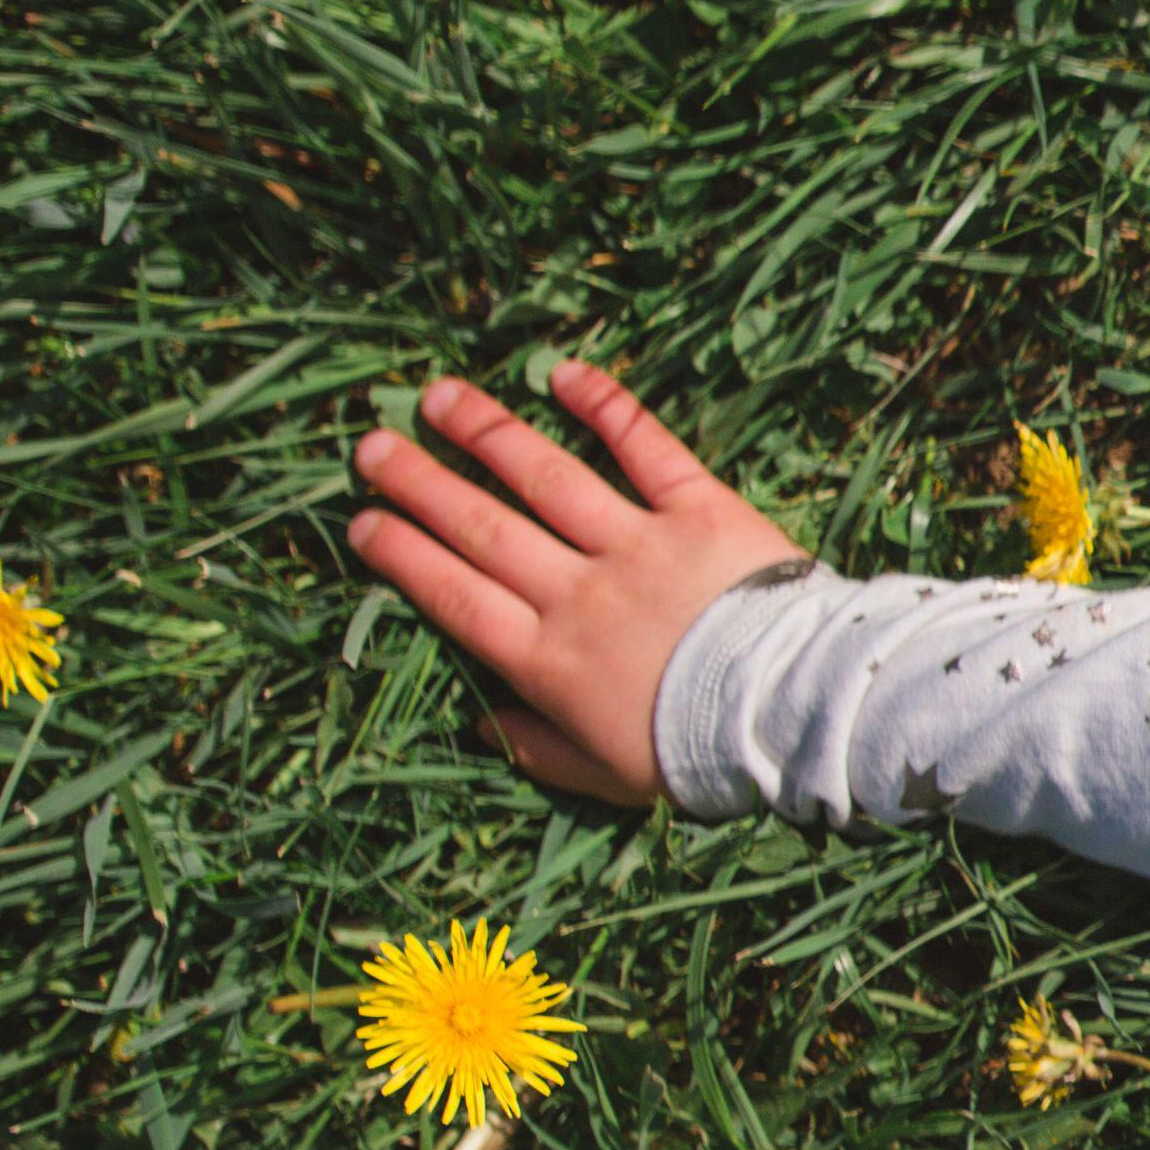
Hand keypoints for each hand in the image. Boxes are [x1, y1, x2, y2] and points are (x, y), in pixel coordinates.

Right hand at [342, 360, 799, 809]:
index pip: (452, 595)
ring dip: (486, 432)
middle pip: (480, 527)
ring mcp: (636, 546)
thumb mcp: (608, 777)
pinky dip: (604, 407)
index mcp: (546, 660)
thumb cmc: (701, 755)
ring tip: (438, 397)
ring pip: (545, 478)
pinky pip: (645, 448)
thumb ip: (540, 749)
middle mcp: (577, 593)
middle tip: (370, 446)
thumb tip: (484, 725)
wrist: (789, 716)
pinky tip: (562, 372)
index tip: (360, 523)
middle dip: (418, 483)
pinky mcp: (699, 511)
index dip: (401, 555)